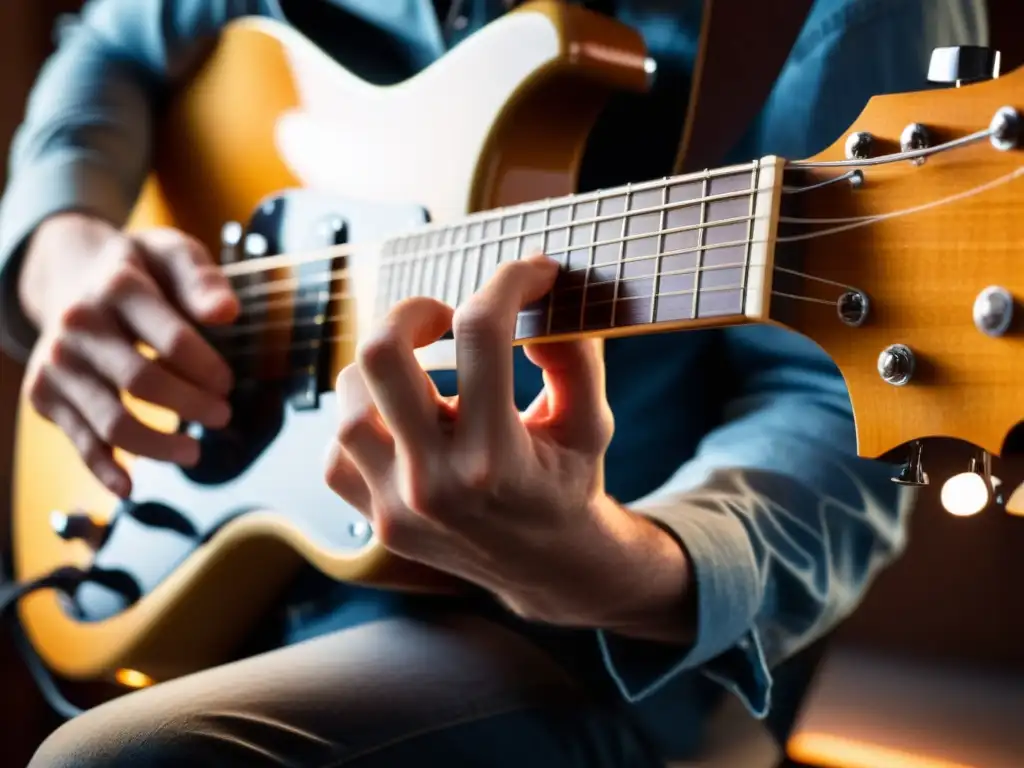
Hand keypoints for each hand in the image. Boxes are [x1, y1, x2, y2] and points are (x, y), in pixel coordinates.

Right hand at [19, 213, 238, 496]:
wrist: (71, 273)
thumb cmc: (141, 271)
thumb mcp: (174, 255)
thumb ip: (202, 280)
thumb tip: (227, 312)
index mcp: (118, 286)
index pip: (174, 339)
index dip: (208, 368)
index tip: (229, 382)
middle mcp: (78, 323)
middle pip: (143, 382)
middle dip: (191, 406)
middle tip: (223, 415)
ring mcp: (57, 361)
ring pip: (112, 420)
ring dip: (159, 446)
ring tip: (194, 452)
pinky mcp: (43, 392)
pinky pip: (78, 439)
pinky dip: (103, 468)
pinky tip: (129, 487)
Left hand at [325, 255, 691, 636]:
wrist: (548, 568)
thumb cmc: (569, 484)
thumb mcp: (591, 423)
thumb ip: (574, 358)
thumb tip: (536, 297)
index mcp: (498, 457)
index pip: (483, 335)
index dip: (508, 281)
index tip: (530, 273)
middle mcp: (437, 483)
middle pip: (380, 357)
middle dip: (410, 312)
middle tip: (441, 317)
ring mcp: (396, 506)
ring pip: (349, 402)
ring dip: (384, 373)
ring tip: (424, 377)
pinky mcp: (375, 520)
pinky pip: (336, 452)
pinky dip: (365, 424)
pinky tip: (404, 425)